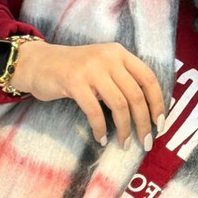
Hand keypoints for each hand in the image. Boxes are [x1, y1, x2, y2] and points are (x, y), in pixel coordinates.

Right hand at [12, 40, 164, 148]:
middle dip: (143, 123)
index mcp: (120, 54)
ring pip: (119, 105)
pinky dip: (100, 128)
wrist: (37, 63)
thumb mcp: (103, 68)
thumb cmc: (74, 72)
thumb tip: (147, 112)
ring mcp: (91, 68)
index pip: (148, 79)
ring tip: (125, 144)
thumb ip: (123, 81)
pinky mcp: (73, 81)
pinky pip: (94, 111)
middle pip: (136, 95)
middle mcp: (108, 57)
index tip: (160, 125)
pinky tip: (101, 138)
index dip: (158, 104)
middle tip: (146, 142)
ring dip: (125, 129)